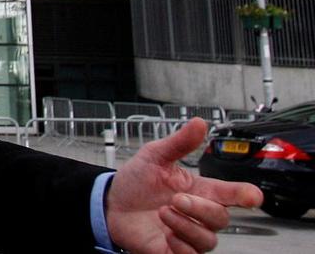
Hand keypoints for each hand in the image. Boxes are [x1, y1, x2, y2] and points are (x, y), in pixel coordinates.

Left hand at [106, 118, 261, 253]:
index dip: (245, 195)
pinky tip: (166, 235)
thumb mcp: (154, 156)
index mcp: (199, 190)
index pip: (231, 194)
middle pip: (221, 218)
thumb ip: (179, 142)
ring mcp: (188, 233)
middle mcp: (197, 214)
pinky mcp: (175, 250)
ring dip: (186, 226)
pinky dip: (181, 246)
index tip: (253, 196)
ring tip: (163, 212)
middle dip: (200, 208)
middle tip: (175, 199)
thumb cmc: (136, 181)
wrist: (110, 204)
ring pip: (208, 239)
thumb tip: (199, 123)